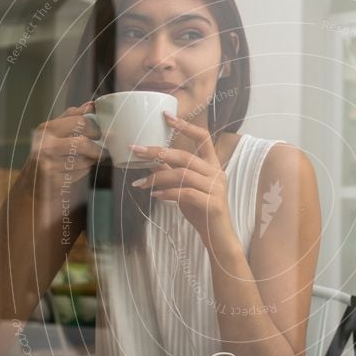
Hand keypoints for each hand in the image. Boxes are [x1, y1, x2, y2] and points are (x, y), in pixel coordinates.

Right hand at [29, 102, 104, 185]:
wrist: (30, 185)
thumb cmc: (46, 156)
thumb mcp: (53, 132)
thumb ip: (71, 118)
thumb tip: (91, 105)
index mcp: (47, 129)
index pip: (80, 122)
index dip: (95, 128)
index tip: (99, 134)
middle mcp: (45, 145)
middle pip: (83, 143)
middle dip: (96, 149)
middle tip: (100, 151)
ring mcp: (49, 163)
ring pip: (85, 161)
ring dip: (89, 162)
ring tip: (83, 162)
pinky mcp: (54, 180)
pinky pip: (80, 174)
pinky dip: (82, 173)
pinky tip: (73, 172)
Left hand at [129, 112, 237, 251]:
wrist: (219, 240)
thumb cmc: (202, 213)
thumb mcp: (185, 191)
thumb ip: (173, 175)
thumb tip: (152, 163)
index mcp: (213, 166)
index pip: (203, 138)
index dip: (186, 126)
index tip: (167, 116)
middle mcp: (217, 173)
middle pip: (186, 156)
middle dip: (158, 152)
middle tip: (136, 150)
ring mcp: (217, 188)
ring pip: (183, 174)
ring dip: (158, 178)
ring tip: (141, 184)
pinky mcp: (213, 204)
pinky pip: (187, 193)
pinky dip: (168, 194)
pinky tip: (155, 196)